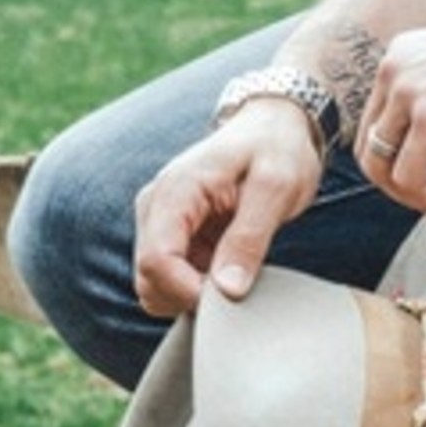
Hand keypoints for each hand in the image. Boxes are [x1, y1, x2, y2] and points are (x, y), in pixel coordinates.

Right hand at [133, 100, 323, 316]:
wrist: (273, 129)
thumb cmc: (277, 150)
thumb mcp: (277, 188)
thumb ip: (250, 238)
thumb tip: (228, 290)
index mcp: (176, 191)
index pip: (156, 260)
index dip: (188, 291)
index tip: (230, 296)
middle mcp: (156, 208)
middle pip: (148, 280)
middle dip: (189, 298)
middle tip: (238, 287)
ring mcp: (161, 224)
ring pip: (156, 286)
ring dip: (193, 296)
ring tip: (237, 275)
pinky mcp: (175, 237)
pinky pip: (173, 280)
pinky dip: (198, 289)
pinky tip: (230, 272)